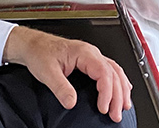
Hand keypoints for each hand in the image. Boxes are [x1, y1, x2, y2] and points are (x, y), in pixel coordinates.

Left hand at [3, 26, 131, 118]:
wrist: (34, 45)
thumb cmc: (40, 53)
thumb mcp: (47, 72)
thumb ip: (60, 87)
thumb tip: (71, 102)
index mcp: (84, 53)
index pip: (104, 72)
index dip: (107, 92)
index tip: (103, 108)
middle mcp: (92, 53)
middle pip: (114, 74)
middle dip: (118, 95)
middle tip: (116, 114)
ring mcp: (93, 57)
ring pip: (115, 72)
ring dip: (121, 89)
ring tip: (124, 106)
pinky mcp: (90, 62)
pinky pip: (110, 71)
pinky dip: (118, 82)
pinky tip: (121, 90)